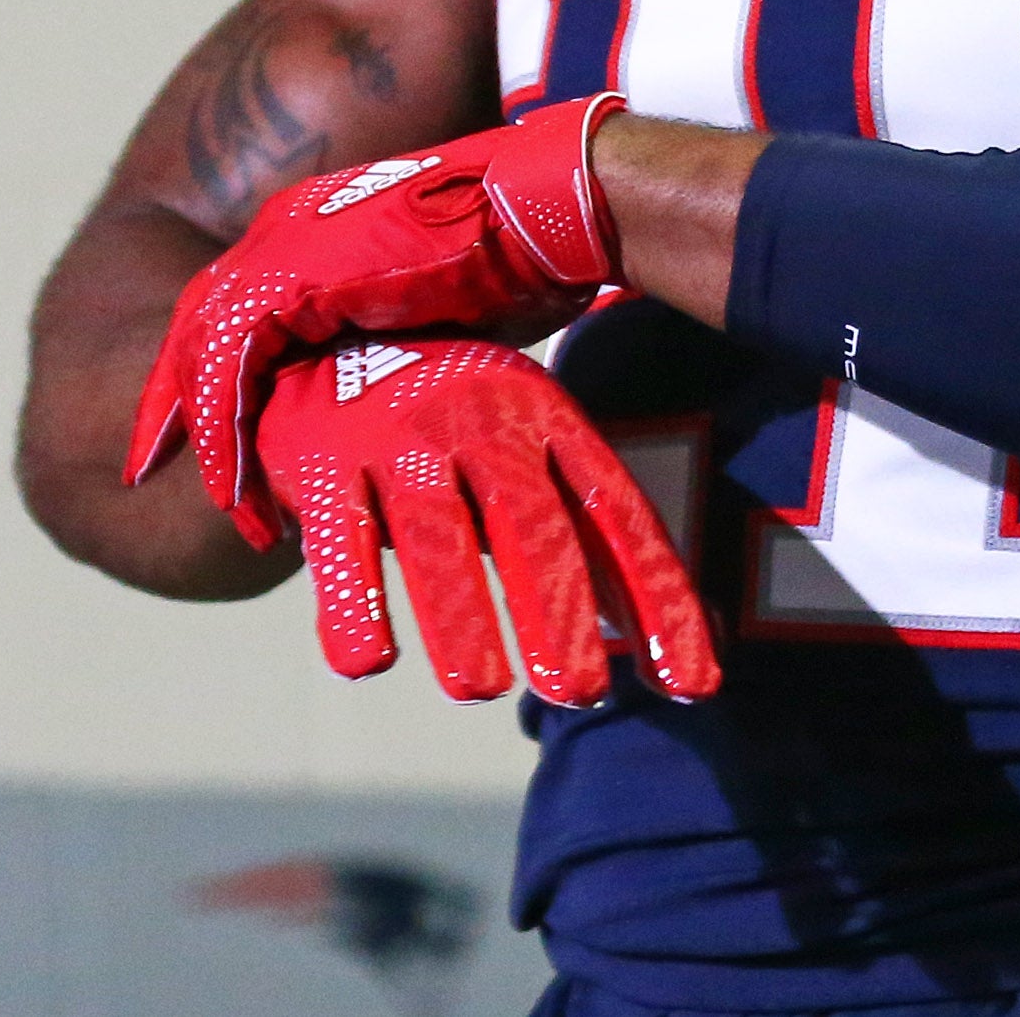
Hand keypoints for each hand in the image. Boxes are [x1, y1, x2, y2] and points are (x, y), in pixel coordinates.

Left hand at [128, 93, 625, 539]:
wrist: (550, 206)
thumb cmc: (524, 257)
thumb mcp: (441, 311)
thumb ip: (400, 348)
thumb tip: (399, 408)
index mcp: (320, 228)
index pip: (239, 311)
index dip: (219, 378)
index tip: (210, 438)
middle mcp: (288, 227)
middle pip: (200, 327)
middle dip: (177, 406)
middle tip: (155, 468)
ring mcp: (285, 243)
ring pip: (205, 351)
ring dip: (207, 435)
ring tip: (222, 500)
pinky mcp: (294, 273)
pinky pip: (229, 365)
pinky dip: (224, 430)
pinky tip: (234, 482)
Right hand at [259, 332, 721, 706]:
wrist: (335, 326)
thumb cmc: (457, 412)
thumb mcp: (530, 446)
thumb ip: (580, 532)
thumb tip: (649, 635)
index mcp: (551, 423)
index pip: (619, 516)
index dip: (657, 597)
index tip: (691, 684)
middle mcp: (488, 427)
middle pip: (534, 526)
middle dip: (559, 610)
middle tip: (581, 693)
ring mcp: (406, 441)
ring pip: (439, 536)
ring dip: (461, 615)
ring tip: (481, 690)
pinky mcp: (327, 462)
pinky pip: (340, 538)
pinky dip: (353, 600)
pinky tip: (367, 663)